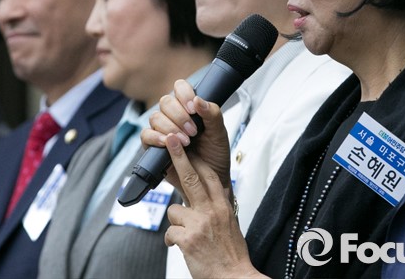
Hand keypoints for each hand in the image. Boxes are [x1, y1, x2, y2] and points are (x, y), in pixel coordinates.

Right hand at [141, 79, 231, 193]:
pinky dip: (157, 138)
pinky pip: (146, 135)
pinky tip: (168, 143)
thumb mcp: (220, 133)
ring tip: (186, 142)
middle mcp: (174, 116)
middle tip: (193, 131)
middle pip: (165, 102)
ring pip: (155, 117)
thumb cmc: (215, 155)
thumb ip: (213, 114)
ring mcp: (162, 130)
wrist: (211, 180)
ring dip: (171, 128)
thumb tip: (199, 100)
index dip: (184, 94)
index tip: (194, 108)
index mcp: (189, 107)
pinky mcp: (153, 146)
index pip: (180, 87)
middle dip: (179, 116)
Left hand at [163, 134, 265, 278]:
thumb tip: (218, 189)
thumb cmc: (232, 255)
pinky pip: (170, 232)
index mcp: (223, 207)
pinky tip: (182, 247)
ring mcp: (199, 224)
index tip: (188, 147)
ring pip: (174, 209)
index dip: (197, 160)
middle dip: (178, 156)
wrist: (235, 278)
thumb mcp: (231, 225)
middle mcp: (212, 211)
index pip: (209, 176)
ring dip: (177, 223)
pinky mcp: (188, 239)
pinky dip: (173, 241)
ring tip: (187, 237)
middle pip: (191, 177)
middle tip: (170, 140)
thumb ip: (221, 206)